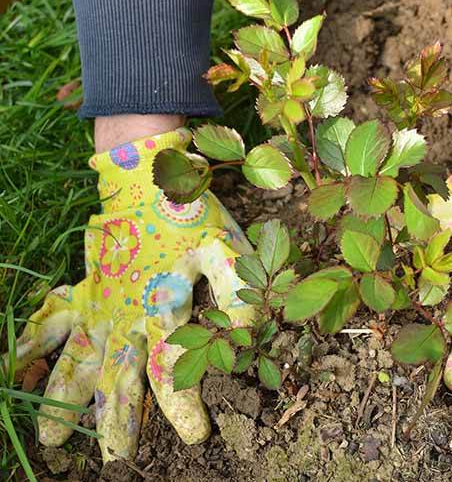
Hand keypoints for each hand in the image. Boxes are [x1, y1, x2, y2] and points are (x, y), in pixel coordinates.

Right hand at [9, 129, 252, 460]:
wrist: (145, 178)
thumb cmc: (189, 215)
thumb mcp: (226, 250)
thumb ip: (236, 293)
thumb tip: (248, 335)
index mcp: (162, 310)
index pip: (172, 369)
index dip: (184, 406)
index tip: (197, 436)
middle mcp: (124, 317)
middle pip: (118, 379)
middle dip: (119, 422)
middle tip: (117, 461)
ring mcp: (98, 306)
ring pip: (79, 362)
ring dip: (66, 401)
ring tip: (53, 440)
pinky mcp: (84, 290)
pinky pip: (51, 322)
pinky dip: (31, 345)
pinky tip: (14, 368)